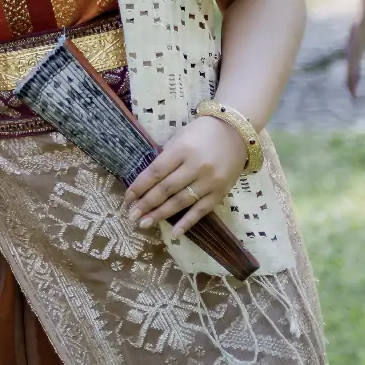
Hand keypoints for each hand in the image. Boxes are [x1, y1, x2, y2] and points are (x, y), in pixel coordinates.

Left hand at [126, 115, 248, 234]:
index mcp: (182, 149)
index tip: (128, 198)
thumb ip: (167, 157)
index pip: (156, 172)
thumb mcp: (180, 137)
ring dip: (161, 214)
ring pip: (181, 202)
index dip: (140, 186)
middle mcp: (196, 166)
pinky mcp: (221, 192)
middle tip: (132, 216)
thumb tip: (147, 181)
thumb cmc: (202, 132)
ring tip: (144, 224)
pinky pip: (202, 210)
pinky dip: (188, 222)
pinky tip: (174, 233)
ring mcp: (210, 181)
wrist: (236, 132)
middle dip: (147, 204)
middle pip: (166, 189)